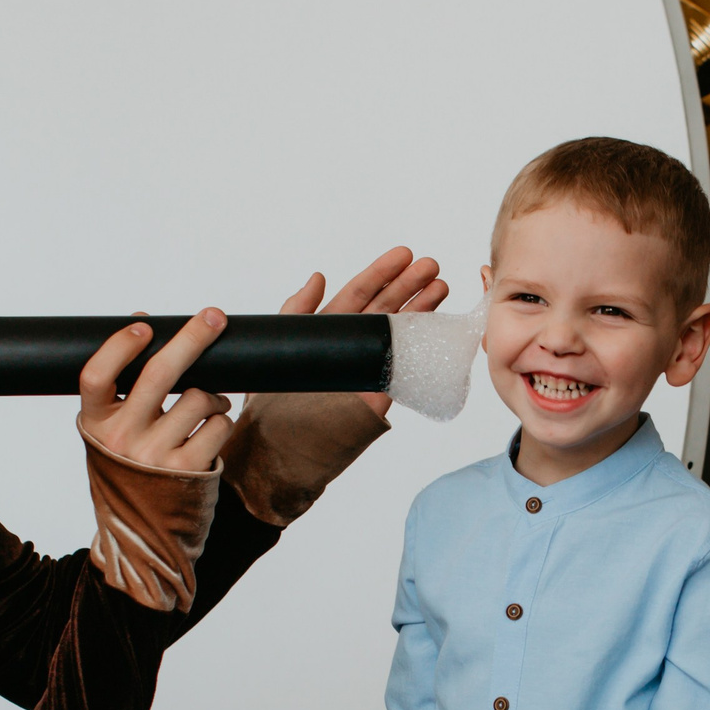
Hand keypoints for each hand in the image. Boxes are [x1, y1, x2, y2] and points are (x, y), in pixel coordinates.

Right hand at [77, 308, 233, 473]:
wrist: (142, 529)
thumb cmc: (129, 465)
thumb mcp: (112, 428)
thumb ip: (122, 385)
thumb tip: (143, 321)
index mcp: (96, 423)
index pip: (96, 376)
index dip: (119, 346)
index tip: (144, 326)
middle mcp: (121, 440)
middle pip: (158, 375)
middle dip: (191, 339)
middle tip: (213, 317)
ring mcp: (154, 457)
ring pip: (198, 398)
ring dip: (214, 393)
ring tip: (211, 402)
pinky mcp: (188, 471)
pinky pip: (219, 425)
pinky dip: (223, 419)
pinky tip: (213, 426)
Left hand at [277, 246, 450, 418]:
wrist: (278, 454)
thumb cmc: (268, 406)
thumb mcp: (279, 348)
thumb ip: (297, 312)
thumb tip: (317, 277)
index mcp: (328, 328)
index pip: (359, 292)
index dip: (381, 272)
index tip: (404, 254)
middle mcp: (351, 344)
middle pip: (386, 307)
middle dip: (409, 285)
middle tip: (431, 266)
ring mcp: (368, 367)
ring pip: (399, 332)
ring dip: (421, 309)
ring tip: (441, 288)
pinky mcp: (379, 394)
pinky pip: (404, 367)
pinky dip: (422, 348)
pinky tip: (437, 328)